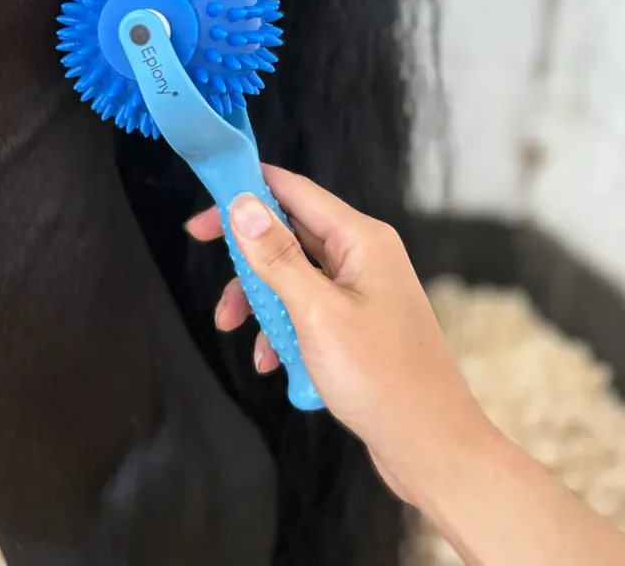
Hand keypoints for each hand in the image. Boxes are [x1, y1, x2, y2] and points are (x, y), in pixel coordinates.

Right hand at [185, 164, 492, 504]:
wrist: (430, 446)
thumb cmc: (382, 378)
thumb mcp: (317, 312)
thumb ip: (277, 256)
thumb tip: (243, 204)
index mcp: (360, 239)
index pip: (294, 191)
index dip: (247, 190)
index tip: (206, 206)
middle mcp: (361, 256)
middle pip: (289, 232)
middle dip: (246, 253)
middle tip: (205, 259)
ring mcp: (359, 291)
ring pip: (291, 275)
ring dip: (258, 298)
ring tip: (231, 328)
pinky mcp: (354, 323)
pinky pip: (305, 309)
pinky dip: (281, 328)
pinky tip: (272, 360)